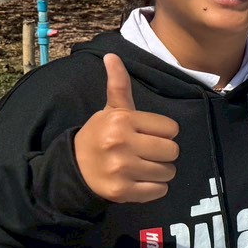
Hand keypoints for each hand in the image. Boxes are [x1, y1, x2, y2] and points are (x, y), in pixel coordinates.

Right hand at [73, 54, 180, 202]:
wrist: (74, 168)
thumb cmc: (100, 135)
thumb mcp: (111, 110)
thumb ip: (119, 85)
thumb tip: (112, 55)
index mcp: (122, 120)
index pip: (171, 128)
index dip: (163, 132)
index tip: (147, 134)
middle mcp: (121, 143)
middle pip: (173, 151)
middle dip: (164, 153)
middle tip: (147, 152)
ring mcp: (121, 169)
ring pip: (168, 172)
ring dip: (161, 171)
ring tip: (143, 166)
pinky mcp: (121, 191)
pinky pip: (159, 191)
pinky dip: (154, 189)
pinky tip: (140, 181)